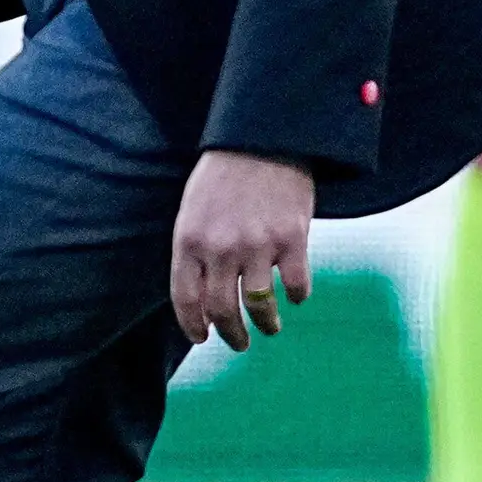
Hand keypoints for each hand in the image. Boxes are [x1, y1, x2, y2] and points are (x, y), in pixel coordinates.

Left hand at [171, 149, 312, 350]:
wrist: (263, 138)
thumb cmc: (223, 174)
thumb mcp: (193, 209)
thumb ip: (194, 250)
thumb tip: (202, 294)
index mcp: (189, 240)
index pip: (185, 299)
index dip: (193, 325)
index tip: (201, 338)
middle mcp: (221, 248)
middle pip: (222, 310)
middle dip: (231, 335)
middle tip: (239, 343)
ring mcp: (257, 245)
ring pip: (259, 305)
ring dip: (265, 324)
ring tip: (268, 328)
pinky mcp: (293, 239)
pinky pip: (296, 286)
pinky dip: (296, 297)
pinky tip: (294, 296)